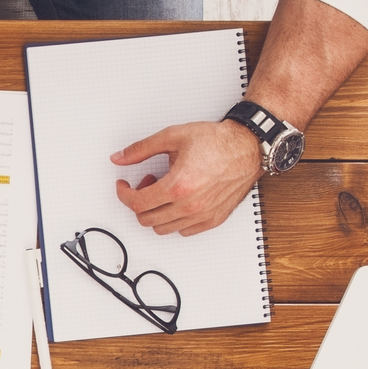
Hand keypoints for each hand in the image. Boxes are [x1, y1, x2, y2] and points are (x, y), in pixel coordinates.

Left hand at [111, 120, 262, 236]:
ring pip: (163, 229)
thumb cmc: (217, 142)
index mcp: (178, 186)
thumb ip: (142, 149)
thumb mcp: (173, 137)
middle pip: (147, 219)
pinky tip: (177, 202)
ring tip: (163, 191)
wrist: (247, 147)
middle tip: (146, 184)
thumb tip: (120, 158)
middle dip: (139, 202)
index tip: (123, 186)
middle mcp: (190, 205)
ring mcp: (202, 215)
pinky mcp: (213, 219)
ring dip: (155, 212)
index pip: (137, 203)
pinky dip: (174, 220)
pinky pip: (184, 231)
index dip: (124, 194)